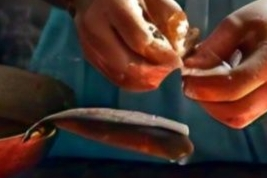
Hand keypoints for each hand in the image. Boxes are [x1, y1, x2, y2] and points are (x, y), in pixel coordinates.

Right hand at [72, 0, 186, 91]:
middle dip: (153, 72)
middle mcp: (95, 25)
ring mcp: (88, 41)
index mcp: (114, 5)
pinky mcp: (88, 54)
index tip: (178, 61)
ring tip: (161, 75)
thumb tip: (179, 47)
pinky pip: (112, 76)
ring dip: (144, 80)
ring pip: (119, 73)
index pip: (139, 40)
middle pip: (126, 63)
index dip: (161, 55)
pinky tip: (147, 77)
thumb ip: (169, 16)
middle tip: (170, 72)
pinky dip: (133, 82)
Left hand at [182, 0, 266, 128]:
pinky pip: (241, 116)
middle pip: (237, 110)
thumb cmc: (264, 19)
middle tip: (189, 81)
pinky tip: (216, 89)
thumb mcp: (235, 23)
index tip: (186, 75)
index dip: (205, 86)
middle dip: (206, 100)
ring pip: (237, 118)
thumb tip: (189, 71)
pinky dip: (222, 107)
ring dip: (212, 106)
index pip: (235, 85)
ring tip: (202, 83)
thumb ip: (212, 49)